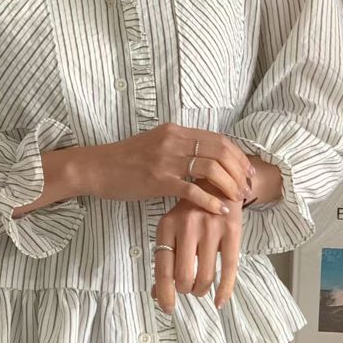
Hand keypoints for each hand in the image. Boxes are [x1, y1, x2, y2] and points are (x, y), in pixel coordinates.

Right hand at [73, 123, 255, 216]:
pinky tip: (219, 210)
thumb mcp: (155, 144)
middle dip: (239, 170)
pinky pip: (191, 190)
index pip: (218, 139)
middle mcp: (174, 141)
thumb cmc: (124, 161)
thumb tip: (203, 158)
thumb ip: (179, 147)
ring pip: (210, 168)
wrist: (95, 168)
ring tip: (237, 198)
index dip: (238, 155)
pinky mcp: (157, 180)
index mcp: (176, 131)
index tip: (248, 170)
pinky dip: (210, 200)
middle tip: (247, 187)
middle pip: (220, 151)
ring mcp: (166, 160)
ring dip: (229, 185)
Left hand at [150, 177, 242, 312]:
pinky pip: (230, 269)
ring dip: (201, 290)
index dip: (164, 293)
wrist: (219, 182)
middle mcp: (187, 226)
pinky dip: (224, 291)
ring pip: (205, 276)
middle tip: (187, 289)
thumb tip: (155, 293)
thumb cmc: (191, 212)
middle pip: (184, 277)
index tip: (167, 308)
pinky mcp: (233, 231)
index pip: (162, 268)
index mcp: (167, 226)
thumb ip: (164, 258)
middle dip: (185, 290)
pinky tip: (220, 302)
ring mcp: (211, 227)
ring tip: (200, 288)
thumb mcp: (172, 228)